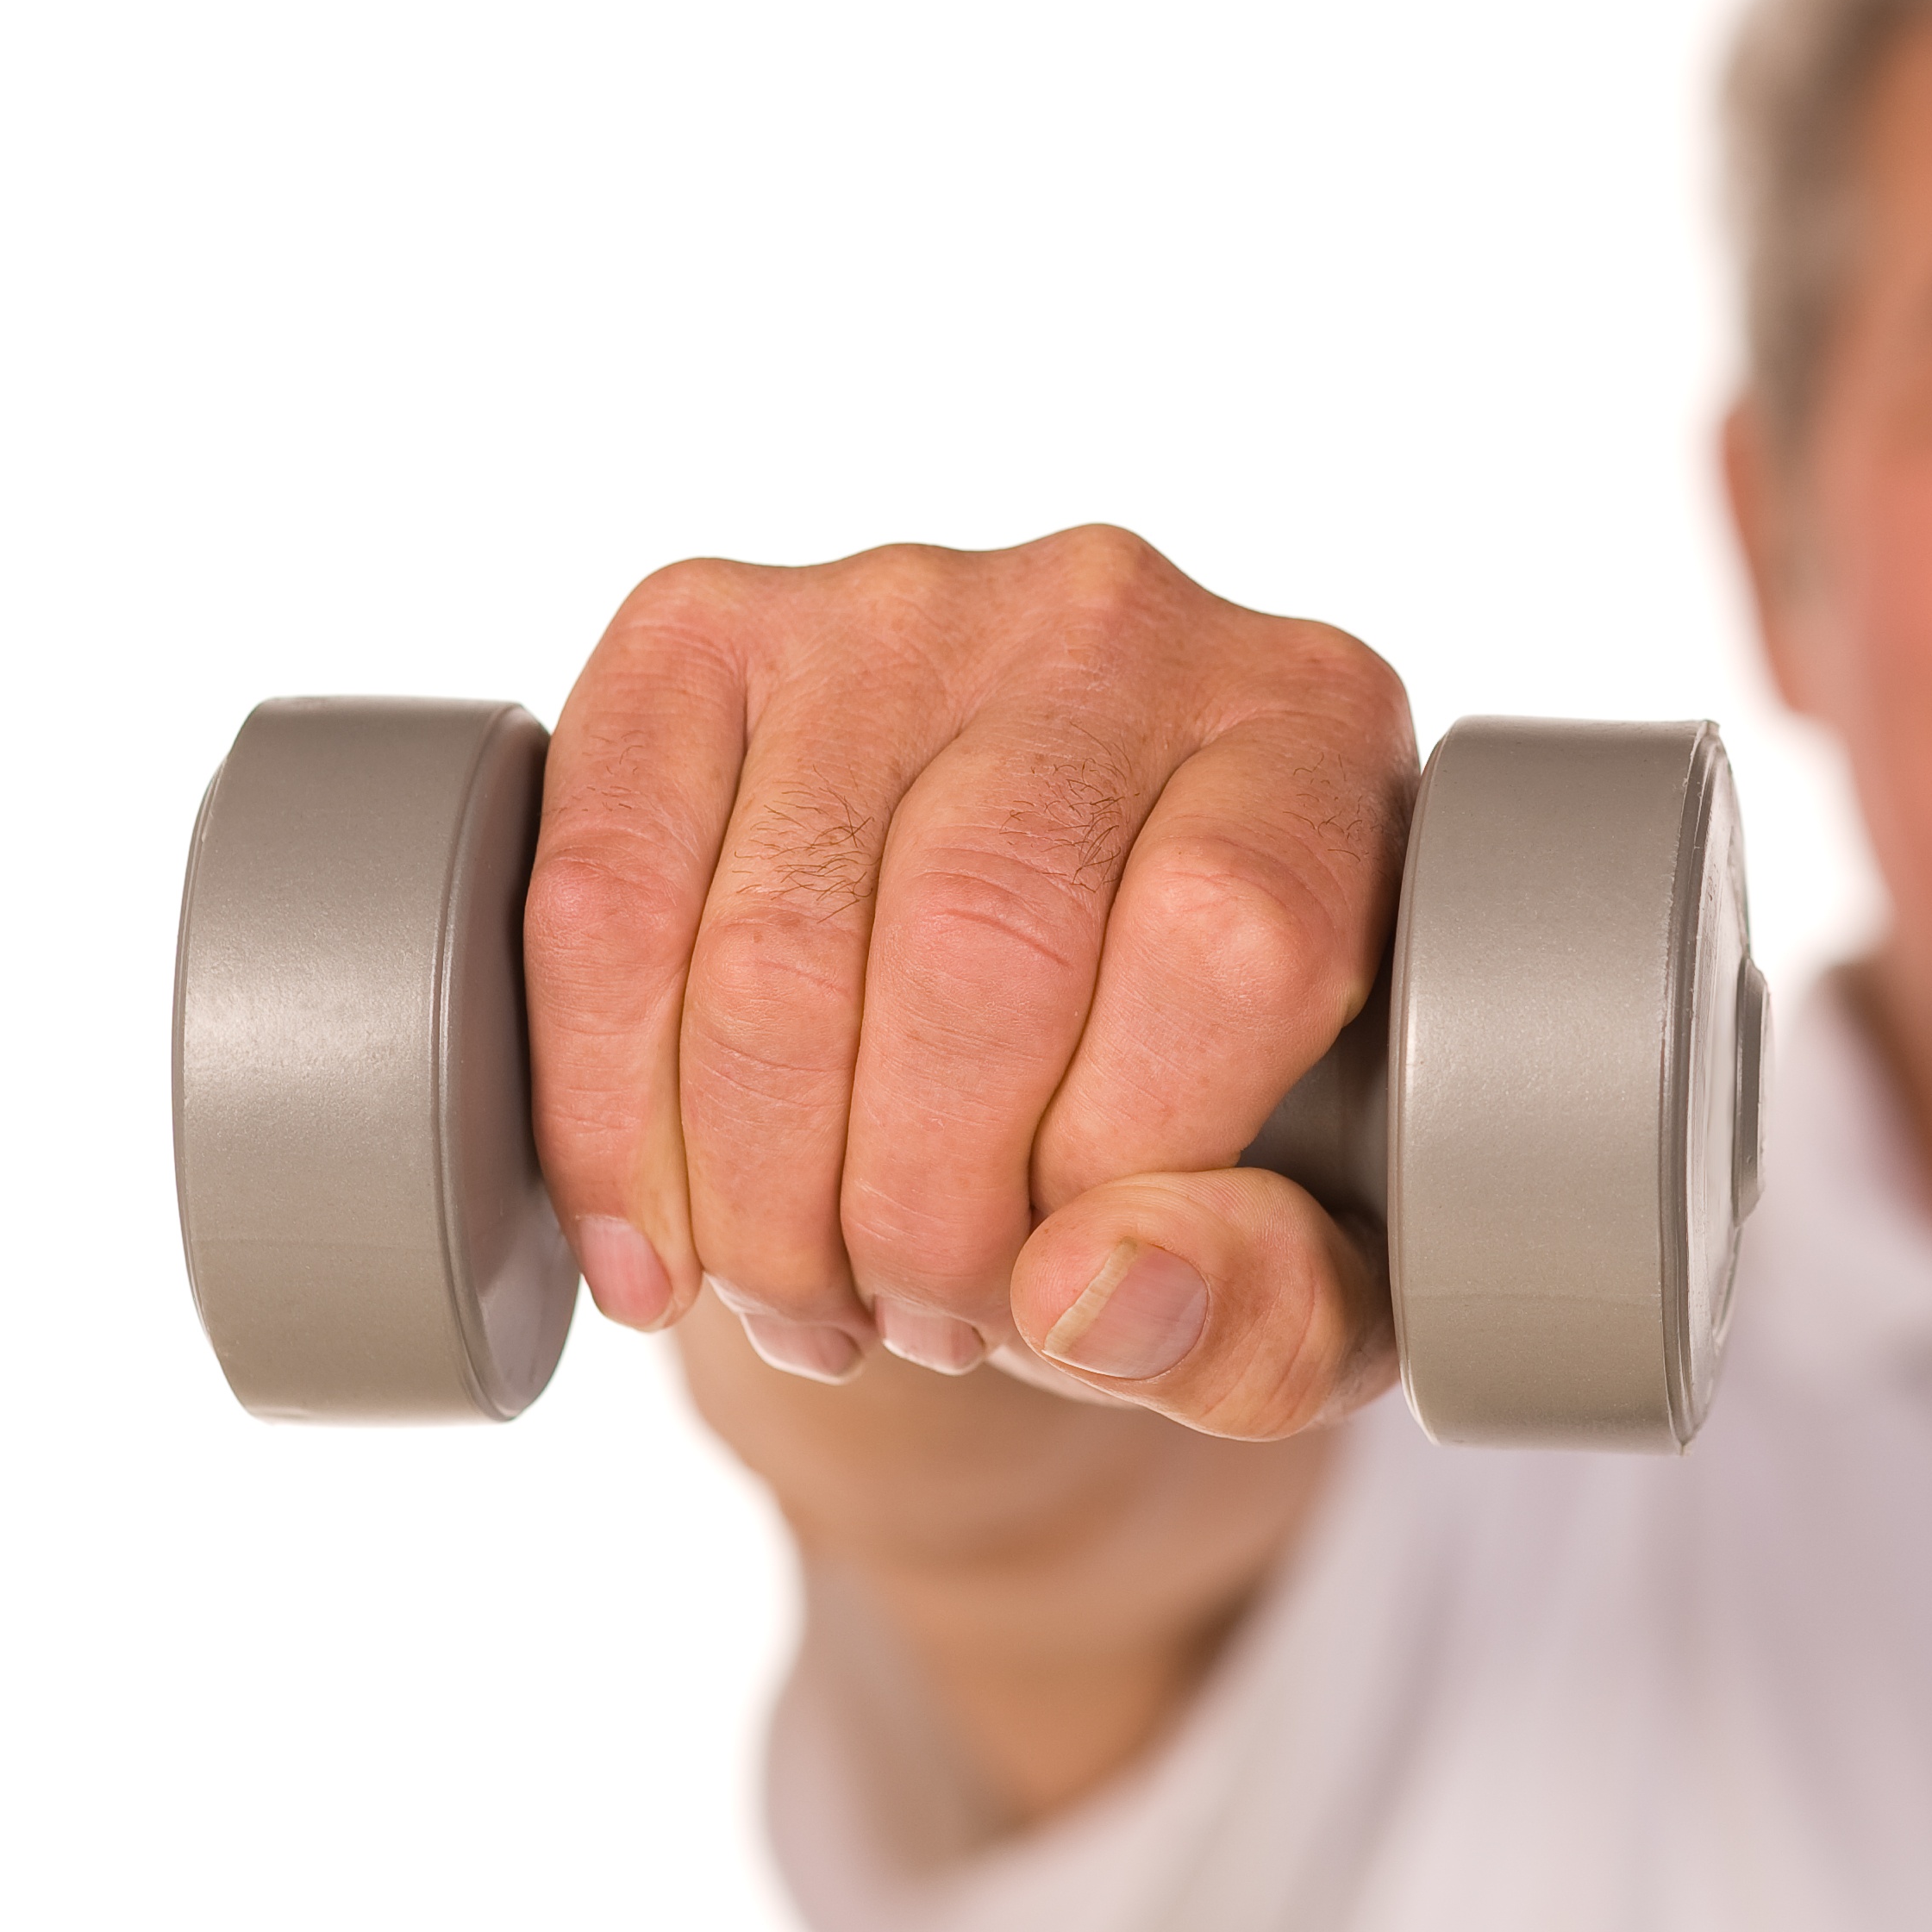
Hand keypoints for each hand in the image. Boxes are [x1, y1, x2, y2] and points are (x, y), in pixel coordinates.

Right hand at [524, 526, 1415, 1439]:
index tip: (1070, 1290)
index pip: (1227, 934)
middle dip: (919, 1213)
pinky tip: (652, 1245)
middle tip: (923, 1323)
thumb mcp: (1328, 1261)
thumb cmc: (1219, 1129)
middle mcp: (1116, 617)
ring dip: (759, 1197)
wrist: (1040, 1011)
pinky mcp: (704, 637)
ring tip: (810, 1303)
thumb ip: (1270, 1302)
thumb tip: (1090, 1292)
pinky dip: (603, 1109)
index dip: (1124, 1161)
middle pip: (984, 942)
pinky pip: (605, 886)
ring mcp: (895, 607)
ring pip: (776, 943)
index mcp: (1316, 726)